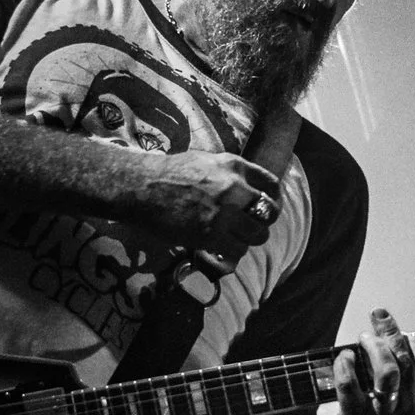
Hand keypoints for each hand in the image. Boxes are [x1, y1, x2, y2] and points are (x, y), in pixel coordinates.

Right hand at [133, 150, 282, 255]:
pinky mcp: (211, 234)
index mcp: (234, 166)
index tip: (267, 208)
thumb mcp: (205, 161)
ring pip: (257, 234)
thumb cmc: (167, 173)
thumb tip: (243, 186)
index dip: (273, 199)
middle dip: (262, 223)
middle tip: (251, 229)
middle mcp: (235, 188)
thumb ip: (228, 173)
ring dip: (249, 240)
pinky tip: (222, 250)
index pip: (271, 184)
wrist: (141, 187)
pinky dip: (233, 253)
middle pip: (269, 212)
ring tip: (236, 241)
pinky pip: (238, 250)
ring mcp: (224, 212)